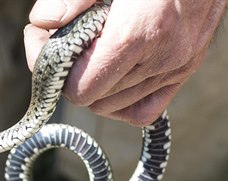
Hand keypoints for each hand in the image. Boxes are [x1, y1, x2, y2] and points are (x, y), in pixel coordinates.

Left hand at [24, 0, 227, 125]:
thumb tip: (42, 22)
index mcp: (139, 34)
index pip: (80, 88)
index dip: (51, 67)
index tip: (41, 39)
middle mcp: (162, 58)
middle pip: (92, 98)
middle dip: (67, 71)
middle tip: (61, 38)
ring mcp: (177, 67)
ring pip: (113, 107)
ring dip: (91, 83)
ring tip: (88, 49)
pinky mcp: (186, 68)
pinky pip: (144, 110)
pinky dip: (120, 101)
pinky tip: (110, 74)